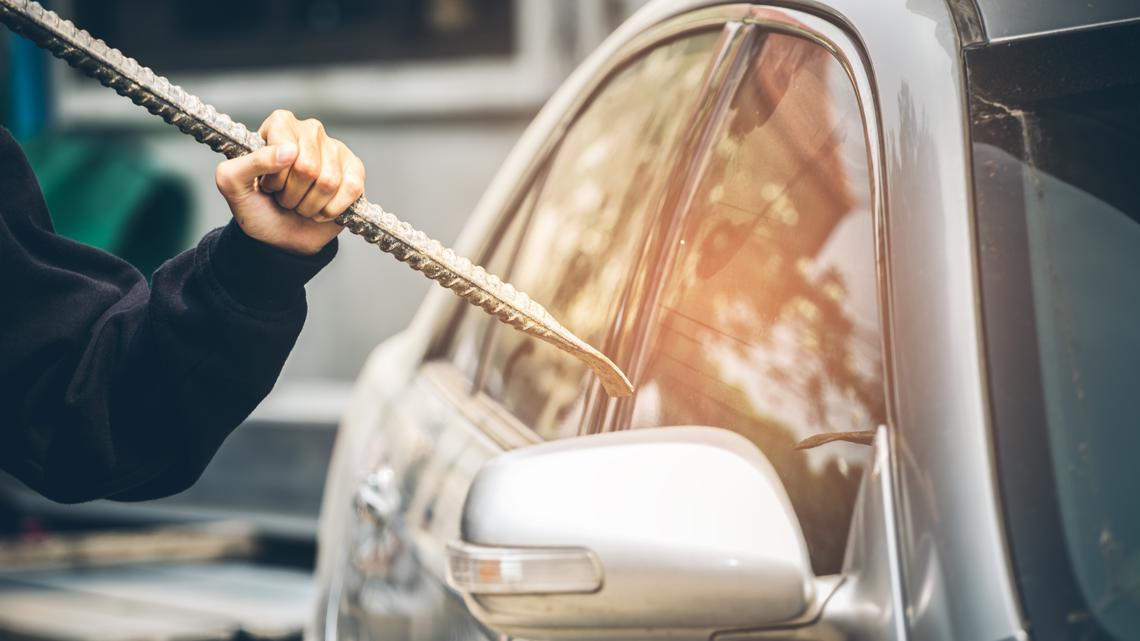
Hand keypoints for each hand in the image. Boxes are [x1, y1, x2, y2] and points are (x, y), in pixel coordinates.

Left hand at [214, 110, 365, 255]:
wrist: (280, 237)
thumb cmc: (257, 206)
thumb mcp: (233, 184)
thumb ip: (248, 163)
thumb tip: (288, 151)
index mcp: (280, 124)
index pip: (284, 148)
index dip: (274, 177)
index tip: (267, 186)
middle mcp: (310, 130)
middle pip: (308, 167)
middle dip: (292, 194)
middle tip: (284, 197)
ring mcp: (336, 149)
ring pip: (328, 182)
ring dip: (310, 206)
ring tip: (301, 204)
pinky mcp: (355, 170)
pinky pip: (351, 190)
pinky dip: (331, 210)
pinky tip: (321, 210)